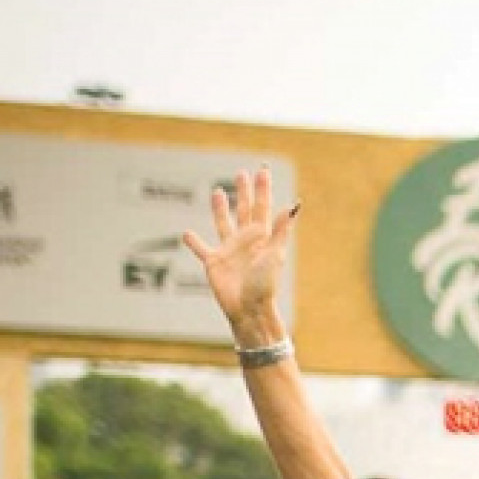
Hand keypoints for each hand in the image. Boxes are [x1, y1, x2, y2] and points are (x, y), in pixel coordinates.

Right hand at [179, 168, 297, 343]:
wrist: (249, 308)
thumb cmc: (265, 284)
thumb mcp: (275, 255)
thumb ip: (280, 230)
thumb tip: (291, 206)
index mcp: (262, 237)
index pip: (263, 207)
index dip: (263, 189)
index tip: (263, 170)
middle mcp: (246, 241)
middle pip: (244, 210)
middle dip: (244, 192)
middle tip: (241, 173)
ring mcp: (229, 251)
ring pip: (223, 223)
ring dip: (220, 208)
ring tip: (218, 192)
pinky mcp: (214, 263)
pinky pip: (201, 249)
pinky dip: (193, 242)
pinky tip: (186, 234)